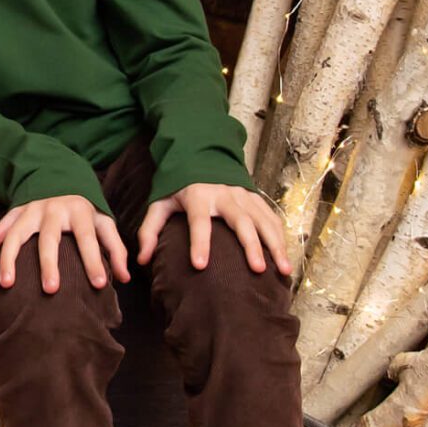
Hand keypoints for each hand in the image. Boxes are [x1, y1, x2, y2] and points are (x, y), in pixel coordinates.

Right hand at [0, 195, 128, 292]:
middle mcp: (50, 209)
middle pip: (48, 238)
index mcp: (78, 211)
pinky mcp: (11, 214)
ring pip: (14, 235)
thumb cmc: (82, 211)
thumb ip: (115, 248)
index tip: (100, 285)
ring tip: (6, 285)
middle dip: (48, 264)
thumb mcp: (103, 222)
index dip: (94, 261)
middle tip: (51, 290)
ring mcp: (27, 211)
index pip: (87, 238)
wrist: (56, 177)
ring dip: (8, 259)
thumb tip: (124, 277)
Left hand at [137, 182, 292, 276]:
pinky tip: (285, 258)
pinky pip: (272, 219)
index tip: (199, 265)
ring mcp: (243, 196)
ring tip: (283, 270)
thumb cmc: (179, 186)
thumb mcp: (159, 203)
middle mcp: (224, 195)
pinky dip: (281, 238)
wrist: (201, 155)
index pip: (198, 222)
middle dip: (250, 246)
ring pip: (263, 221)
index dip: (199, 243)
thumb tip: (141, 260)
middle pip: (241, 221)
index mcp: (198, 196)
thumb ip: (149, 231)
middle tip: (256, 270)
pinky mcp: (256, 198)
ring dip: (275, 245)